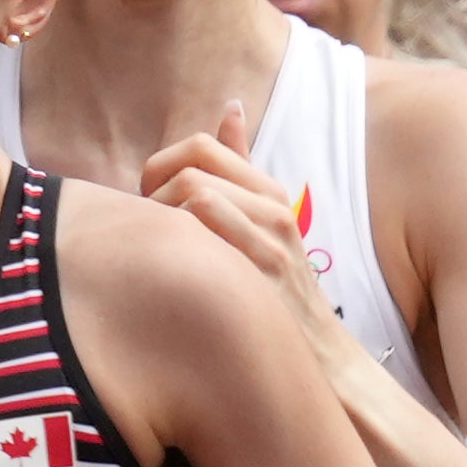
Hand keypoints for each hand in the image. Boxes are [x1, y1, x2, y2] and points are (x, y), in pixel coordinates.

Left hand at [142, 111, 360, 384]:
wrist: (320, 358)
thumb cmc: (276, 291)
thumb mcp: (264, 223)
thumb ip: (240, 168)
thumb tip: (231, 107)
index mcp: (267, 192)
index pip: (200, 146)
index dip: (159, 167)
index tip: (149, 201)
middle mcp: (271, 209)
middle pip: (190, 170)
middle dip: (152, 197)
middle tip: (147, 235)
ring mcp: (266, 242)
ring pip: (194, 197)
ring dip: (159, 224)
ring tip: (156, 257)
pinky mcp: (257, 277)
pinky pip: (202, 238)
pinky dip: (172, 248)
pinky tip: (164, 278)